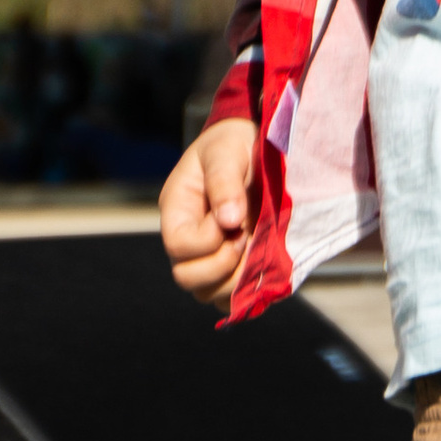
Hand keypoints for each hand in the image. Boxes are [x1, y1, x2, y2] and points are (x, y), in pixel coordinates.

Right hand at [159, 117, 260, 307]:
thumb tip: (229, 220)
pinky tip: (263, 263)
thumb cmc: (233, 143)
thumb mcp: (226, 152)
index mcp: (177, 210)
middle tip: (246, 236)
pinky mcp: (231, 266)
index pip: (178, 245)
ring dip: (237, 279)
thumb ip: (224, 182)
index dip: (208, 240)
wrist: (253, 146)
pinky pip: (231, 297)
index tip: (236, 219)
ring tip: (256, 247)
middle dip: (222, 263)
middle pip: (187, 277)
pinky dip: (248, 289)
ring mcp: (207, 256)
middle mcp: (188, 239)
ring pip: (208, 293)